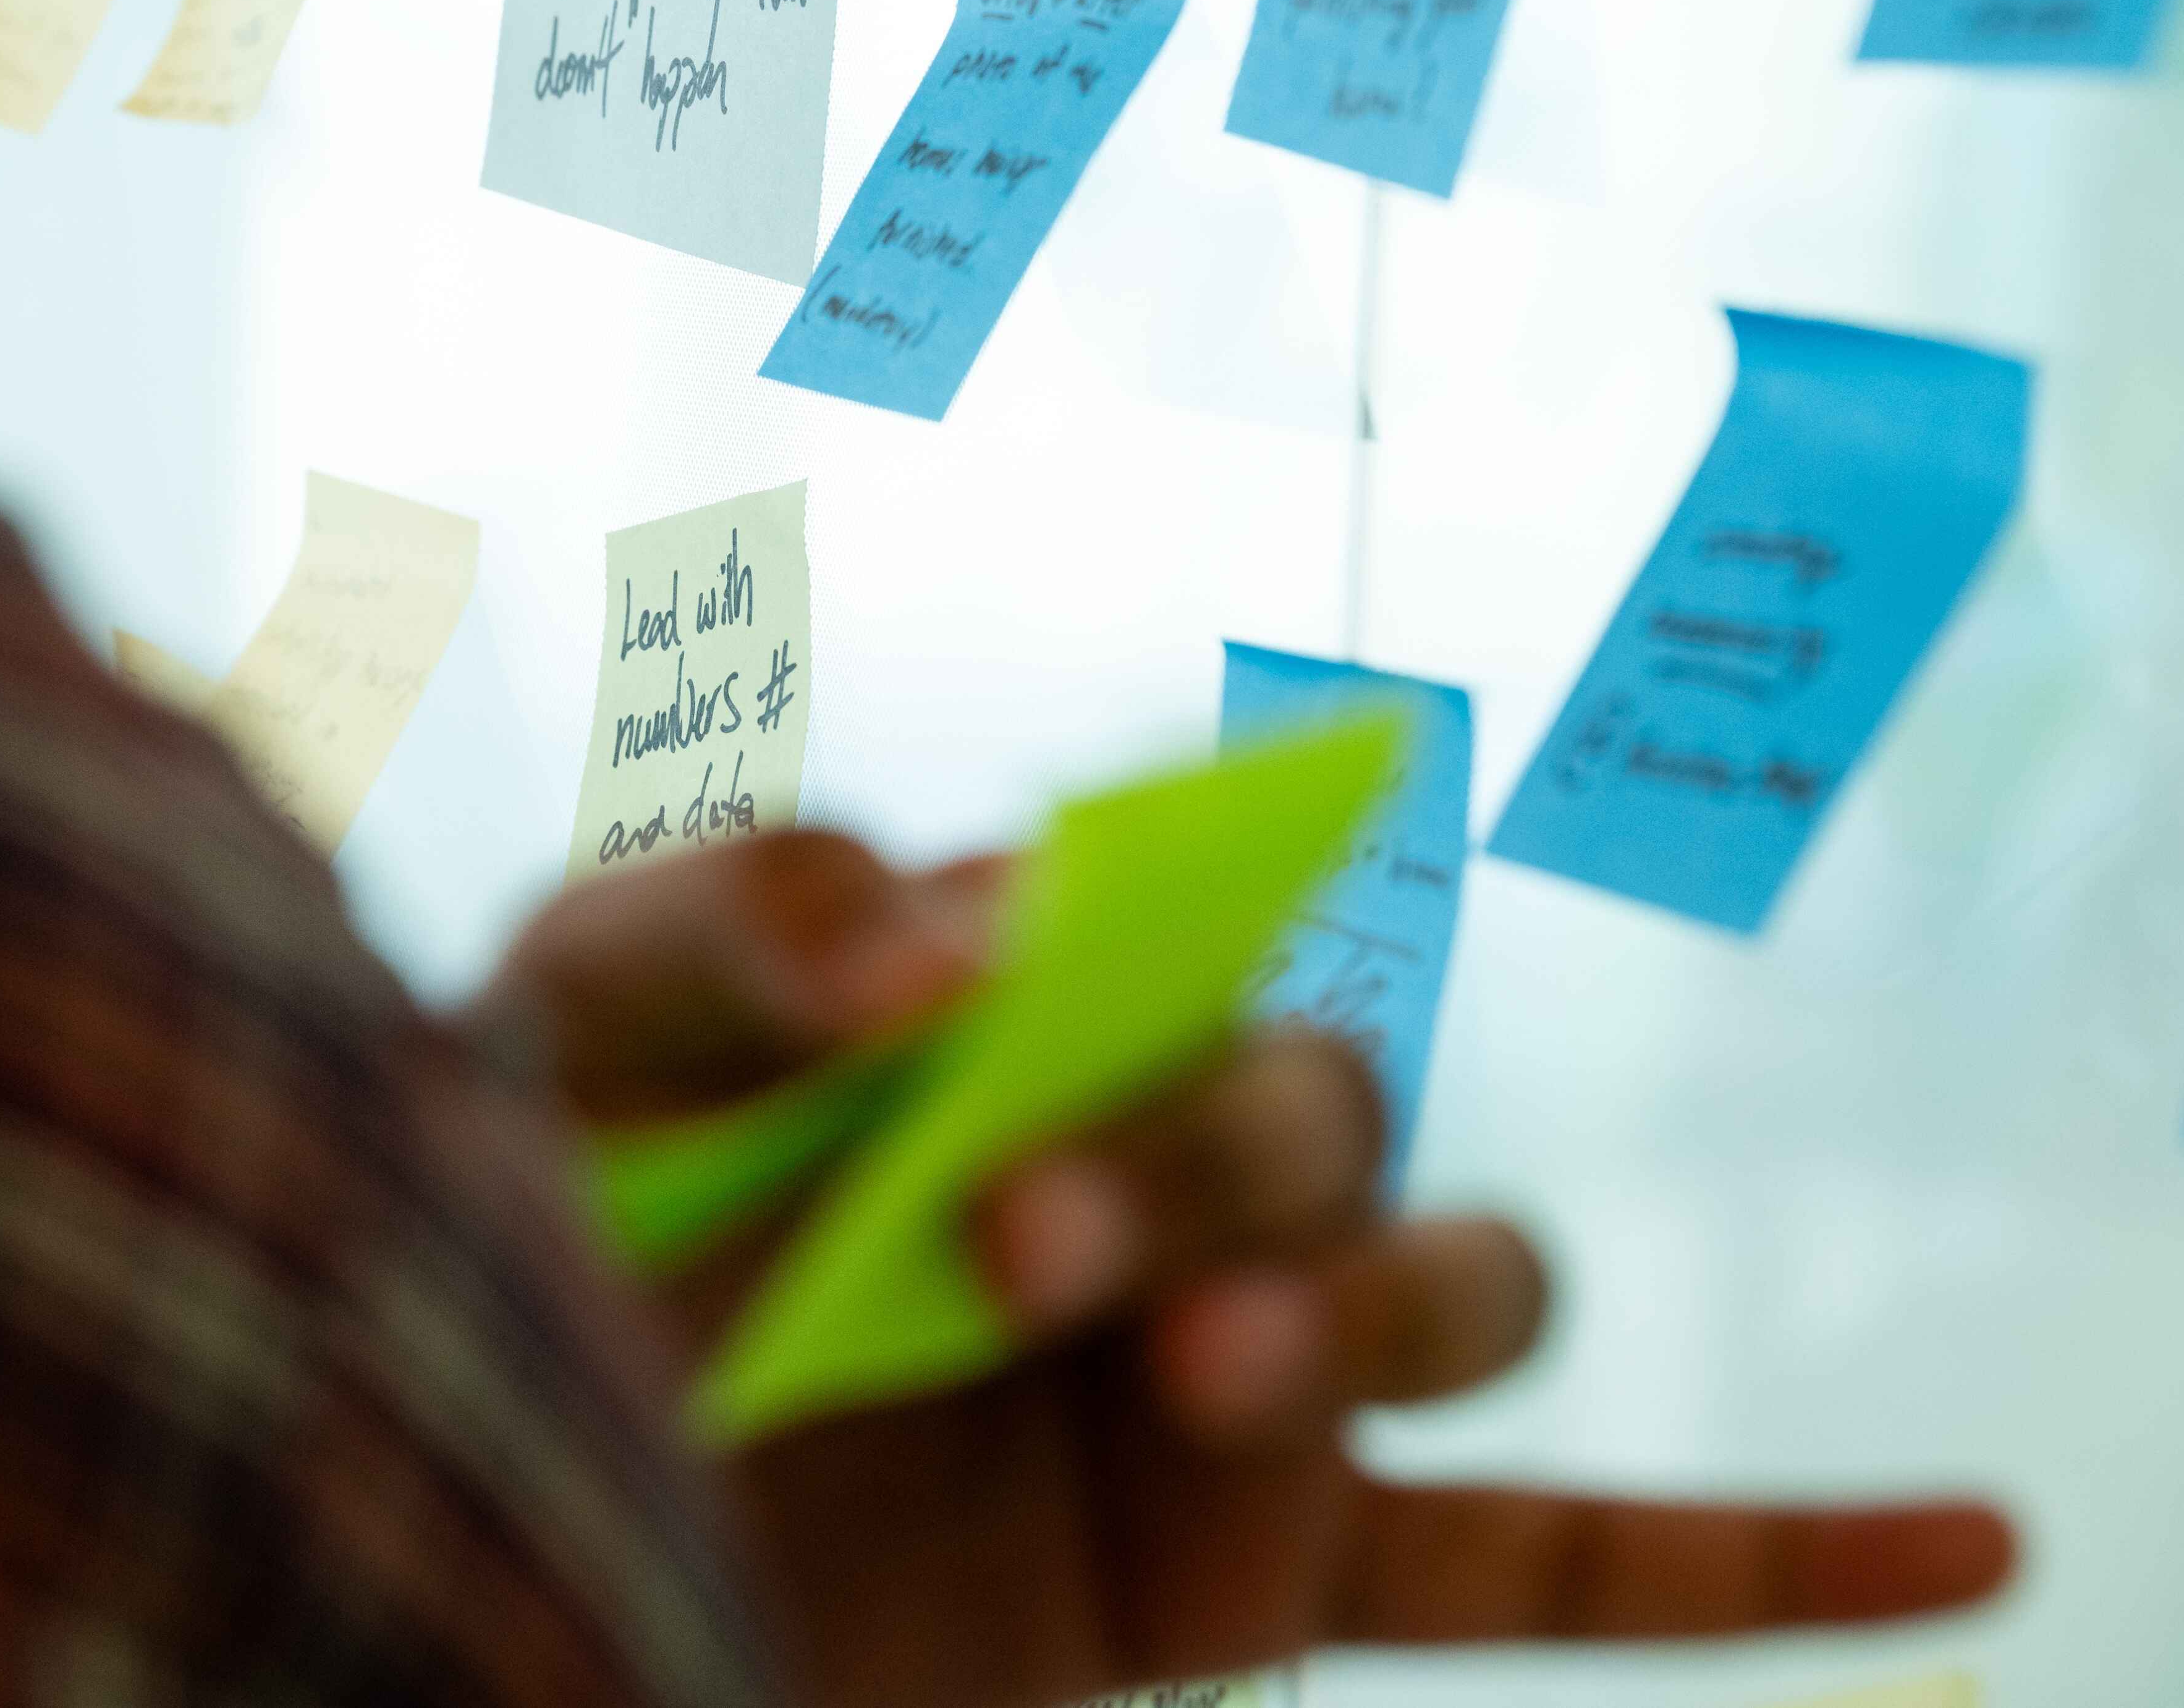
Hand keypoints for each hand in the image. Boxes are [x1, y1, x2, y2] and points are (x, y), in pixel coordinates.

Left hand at [475, 833, 2015, 1707]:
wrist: (494, 1487)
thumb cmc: (527, 1217)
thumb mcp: (563, 1036)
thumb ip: (720, 927)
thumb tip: (941, 932)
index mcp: (1023, 989)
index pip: (1173, 909)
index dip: (1126, 941)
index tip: (966, 1010)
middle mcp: (1159, 1152)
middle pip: (1316, 1099)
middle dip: (1197, 1159)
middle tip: (1012, 1250)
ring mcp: (1231, 1363)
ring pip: (1452, 1283)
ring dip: (1354, 1303)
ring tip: (1197, 1367)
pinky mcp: (1257, 1561)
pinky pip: (1549, 1560)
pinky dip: (1760, 1554)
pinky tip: (1976, 1550)